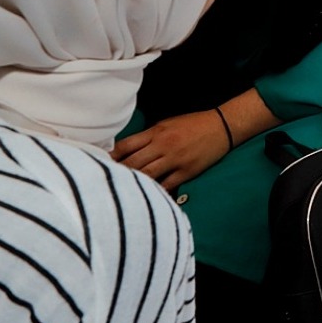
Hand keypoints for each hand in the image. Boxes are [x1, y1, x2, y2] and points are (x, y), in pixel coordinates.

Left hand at [113, 109, 234, 190]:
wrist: (222, 127)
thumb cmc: (193, 124)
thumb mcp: (167, 123)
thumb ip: (148, 136)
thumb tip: (126, 149)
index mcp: (156, 133)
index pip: (126, 145)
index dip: (110, 156)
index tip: (99, 163)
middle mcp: (163, 146)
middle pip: (133, 163)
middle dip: (117, 173)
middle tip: (103, 182)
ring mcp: (175, 160)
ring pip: (147, 175)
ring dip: (133, 184)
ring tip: (119, 192)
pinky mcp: (186, 172)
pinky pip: (167, 185)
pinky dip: (156, 192)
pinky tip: (146, 198)